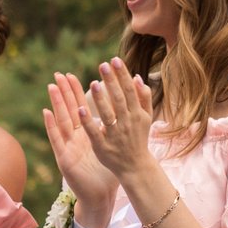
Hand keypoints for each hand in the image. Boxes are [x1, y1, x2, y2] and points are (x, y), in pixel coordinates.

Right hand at [41, 71, 118, 214]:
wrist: (100, 196)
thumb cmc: (107, 173)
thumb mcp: (111, 146)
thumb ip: (114, 130)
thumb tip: (124, 112)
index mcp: (87, 134)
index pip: (81, 108)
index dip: (77, 92)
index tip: (74, 75)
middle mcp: (75, 138)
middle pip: (69, 110)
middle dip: (64, 92)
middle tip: (58, 74)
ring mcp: (68, 147)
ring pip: (61, 121)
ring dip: (56, 103)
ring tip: (51, 86)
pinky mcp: (64, 158)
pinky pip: (56, 140)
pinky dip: (51, 126)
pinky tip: (46, 112)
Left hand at [80, 59, 156, 181]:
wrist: (136, 167)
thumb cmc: (138, 139)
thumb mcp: (146, 118)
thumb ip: (143, 98)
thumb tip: (137, 77)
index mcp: (137, 114)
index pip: (129, 90)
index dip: (122, 75)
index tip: (115, 60)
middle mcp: (127, 123)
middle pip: (118, 99)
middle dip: (111, 81)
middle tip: (103, 65)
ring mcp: (115, 136)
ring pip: (107, 114)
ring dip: (100, 99)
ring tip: (93, 82)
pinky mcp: (103, 147)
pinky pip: (95, 133)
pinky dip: (88, 122)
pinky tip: (81, 109)